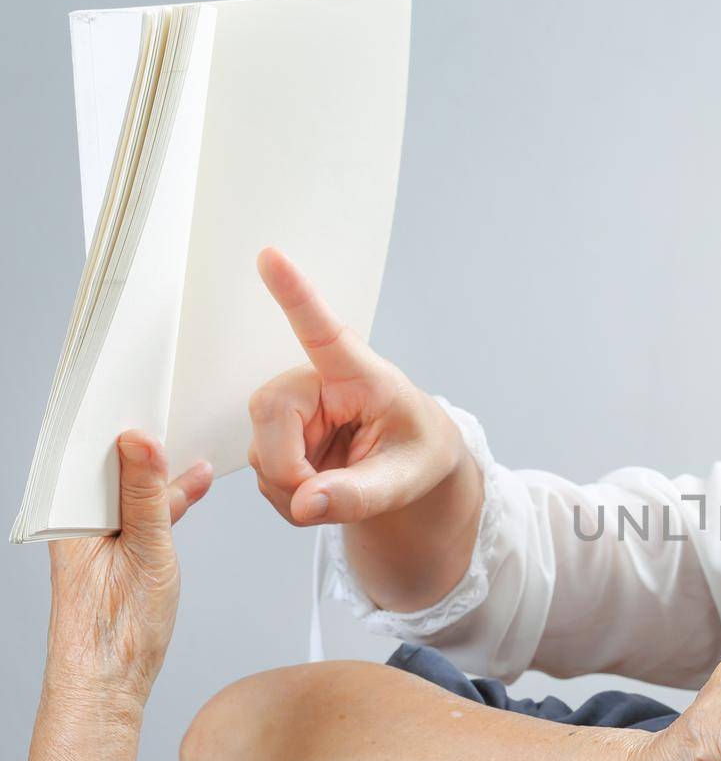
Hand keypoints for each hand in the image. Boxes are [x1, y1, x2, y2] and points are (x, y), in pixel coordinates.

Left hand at [44, 431, 209, 703]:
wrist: (106, 684)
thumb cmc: (118, 629)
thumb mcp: (146, 550)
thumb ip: (145, 493)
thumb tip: (141, 440)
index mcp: (66, 516)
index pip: (89, 453)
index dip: (121, 426)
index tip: (152, 401)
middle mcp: (70, 523)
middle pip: (109, 470)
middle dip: (144, 448)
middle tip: (180, 420)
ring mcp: (88, 539)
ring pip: (125, 492)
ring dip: (159, 477)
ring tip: (195, 458)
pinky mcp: (106, 555)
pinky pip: (133, 515)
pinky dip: (161, 503)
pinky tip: (188, 491)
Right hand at [247, 247, 464, 525]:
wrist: (412, 462)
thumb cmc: (417, 451)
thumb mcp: (406, 479)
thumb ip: (361, 494)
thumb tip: (305, 504)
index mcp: (359, 374)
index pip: (322, 331)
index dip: (295, 296)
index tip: (272, 256)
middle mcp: (316, 382)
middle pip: (270, 416)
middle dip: (290, 470)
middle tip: (328, 494)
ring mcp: (292, 409)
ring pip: (261, 455)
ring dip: (294, 490)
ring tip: (340, 488)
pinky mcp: (277, 435)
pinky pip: (263, 476)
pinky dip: (291, 498)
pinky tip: (321, 490)